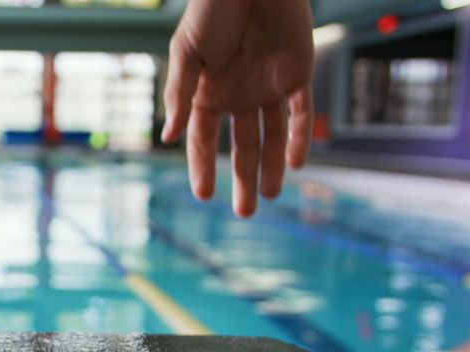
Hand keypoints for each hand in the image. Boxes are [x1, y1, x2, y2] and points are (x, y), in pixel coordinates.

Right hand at [162, 0, 314, 217]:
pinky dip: (300, 138)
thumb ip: (181, 93)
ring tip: (270, 196)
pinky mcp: (297, 75)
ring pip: (272, 137)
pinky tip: (295, 163)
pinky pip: (300, 114)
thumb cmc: (212, 9)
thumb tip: (169, 137)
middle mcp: (239, 95)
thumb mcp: (188, 51)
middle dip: (243, 179)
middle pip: (242, 147)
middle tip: (244, 212)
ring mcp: (269, 87)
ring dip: (272, 167)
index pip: (204, 140)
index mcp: (208, 92)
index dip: (203, 167)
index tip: (203, 194)